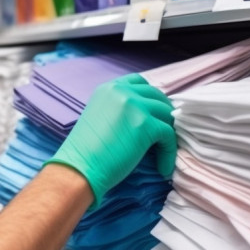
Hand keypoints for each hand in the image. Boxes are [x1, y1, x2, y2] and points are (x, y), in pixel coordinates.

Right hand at [45, 73, 176, 207]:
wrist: (80, 167)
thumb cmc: (87, 150)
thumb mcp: (100, 116)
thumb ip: (120, 109)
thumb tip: (147, 114)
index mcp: (109, 88)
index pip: (140, 82)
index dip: (151, 98)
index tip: (153, 114)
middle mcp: (122, 91)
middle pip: (158, 96)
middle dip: (164, 115)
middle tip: (163, 136)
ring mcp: (135, 106)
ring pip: (167, 114)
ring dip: (169, 134)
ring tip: (163, 152)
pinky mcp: (145, 124)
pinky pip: (170, 135)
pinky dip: (169, 153)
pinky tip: (163, 167)